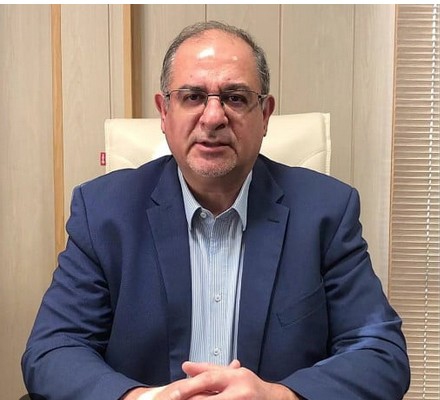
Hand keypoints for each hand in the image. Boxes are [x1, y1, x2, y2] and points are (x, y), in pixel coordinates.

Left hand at [153, 360, 299, 399]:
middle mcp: (239, 394)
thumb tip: (185, 367)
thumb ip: (208, 369)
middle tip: (172, 399)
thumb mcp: (232, 373)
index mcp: (235, 378)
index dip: (189, 386)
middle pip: (206, 399)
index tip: (173, 392)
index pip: (208, 379)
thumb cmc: (250, 387)